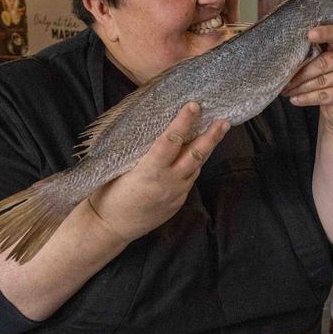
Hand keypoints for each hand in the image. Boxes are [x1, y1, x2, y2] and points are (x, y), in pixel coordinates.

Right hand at [87, 103, 228, 243]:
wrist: (110, 228)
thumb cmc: (108, 195)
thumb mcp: (118, 169)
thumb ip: (138, 153)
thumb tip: (152, 131)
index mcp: (149, 171)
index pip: (171, 141)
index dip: (184, 121)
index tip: (194, 105)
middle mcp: (168, 182)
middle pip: (195, 155)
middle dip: (211, 136)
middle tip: (224, 120)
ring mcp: (176, 194)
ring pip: (196, 167)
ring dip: (206, 149)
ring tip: (216, 132)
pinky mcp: (178, 203)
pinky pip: (189, 179)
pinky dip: (193, 165)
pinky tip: (196, 155)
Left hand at [282, 24, 332, 131]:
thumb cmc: (332, 78)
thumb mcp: (327, 61)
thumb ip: (316, 52)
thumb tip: (289, 52)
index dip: (325, 33)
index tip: (309, 34)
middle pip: (324, 62)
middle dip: (301, 73)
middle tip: (285, 79)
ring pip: (322, 81)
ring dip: (301, 87)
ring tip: (286, 90)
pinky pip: (324, 95)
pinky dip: (307, 98)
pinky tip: (295, 99)